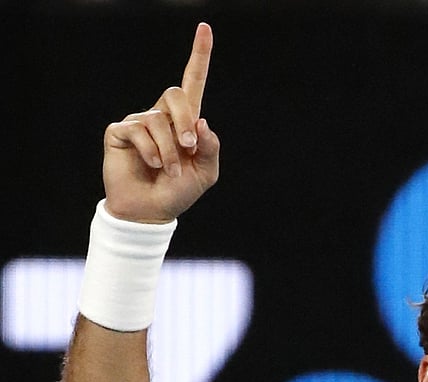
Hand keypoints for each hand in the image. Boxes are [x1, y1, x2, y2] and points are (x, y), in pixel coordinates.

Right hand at [102, 23, 219, 223]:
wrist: (151, 211)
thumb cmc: (179, 191)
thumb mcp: (205, 172)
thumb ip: (210, 147)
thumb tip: (201, 122)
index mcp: (186, 121)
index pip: (194, 82)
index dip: (199, 55)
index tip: (204, 28)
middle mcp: (162, 115)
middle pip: (176, 94)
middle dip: (185, 121)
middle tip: (189, 147)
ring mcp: (139, 121)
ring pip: (158, 120)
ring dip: (170, 150)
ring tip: (170, 170)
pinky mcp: (120, 131)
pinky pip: (139, 131)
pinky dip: (151, 151)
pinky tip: (153, 165)